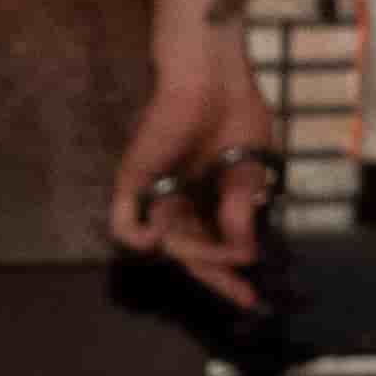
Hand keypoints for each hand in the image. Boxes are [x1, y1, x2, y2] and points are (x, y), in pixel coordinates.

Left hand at [107, 28, 285, 313]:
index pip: (212, 245)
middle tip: (241, 292)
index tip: (251, 296)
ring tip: (219, 247)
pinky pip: (124, 228)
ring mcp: (155, 193)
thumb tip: (243, 253)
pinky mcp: (132, 182)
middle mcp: (180, 199)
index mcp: (207, 197)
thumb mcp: (249, 173)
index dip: (229, 274)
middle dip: (217, 275)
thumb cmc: (235, 115)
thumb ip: (240, 213)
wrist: (212, 79)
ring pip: (168, 246)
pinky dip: (145, 239)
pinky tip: (168, 231)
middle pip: (190, 253)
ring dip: (197, 255)